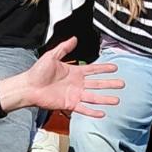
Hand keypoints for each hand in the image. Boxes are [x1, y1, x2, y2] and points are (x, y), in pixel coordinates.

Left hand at [2, 37, 121, 118]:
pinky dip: (93, 112)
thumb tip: (74, 38)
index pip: (93, 70)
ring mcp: (74, 95)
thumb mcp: (51, 56)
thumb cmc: (38, 71)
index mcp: (74, 72)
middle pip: (97, 84)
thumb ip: (64, 48)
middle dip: (110, 84)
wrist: (28, 86)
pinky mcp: (69, 104)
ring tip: (117, 99)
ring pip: (94, 97)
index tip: (115, 67)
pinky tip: (102, 113)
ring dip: (105, 98)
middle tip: (122, 84)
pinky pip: (84, 108)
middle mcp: (77, 84)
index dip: (104, 68)